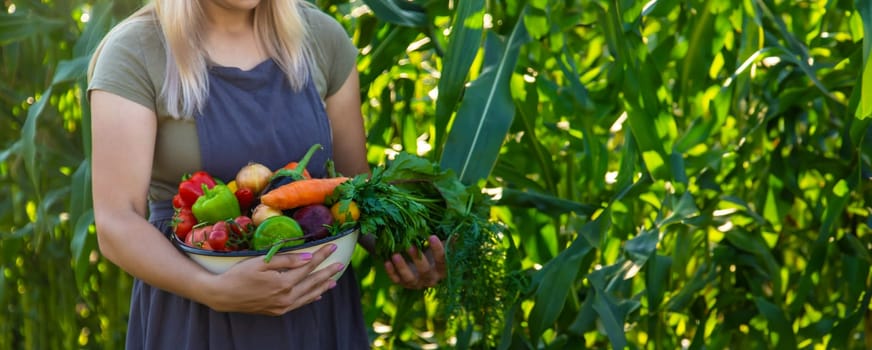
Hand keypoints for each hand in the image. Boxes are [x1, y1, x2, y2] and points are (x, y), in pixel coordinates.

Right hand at [199, 243, 343, 315]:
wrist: (222, 295)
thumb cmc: (239, 275)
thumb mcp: (261, 262)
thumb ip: (286, 260)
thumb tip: (308, 258)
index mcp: (283, 283)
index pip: (308, 266)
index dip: (321, 255)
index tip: (333, 246)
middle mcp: (286, 297)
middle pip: (312, 282)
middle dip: (327, 271)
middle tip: (340, 263)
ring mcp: (282, 306)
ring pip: (308, 295)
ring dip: (322, 287)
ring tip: (333, 280)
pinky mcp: (276, 311)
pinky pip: (299, 304)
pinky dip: (309, 299)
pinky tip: (317, 295)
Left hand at [384, 235, 446, 289]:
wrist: (419, 263)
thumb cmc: (433, 252)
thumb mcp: (441, 246)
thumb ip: (448, 241)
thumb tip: (457, 233)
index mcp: (442, 270)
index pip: (443, 261)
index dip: (438, 250)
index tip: (432, 236)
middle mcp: (431, 279)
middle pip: (425, 271)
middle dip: (418, 259)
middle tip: (410, 246)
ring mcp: (417, 283)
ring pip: (410, 279)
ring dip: (402, 267)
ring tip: (395, 255)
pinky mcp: (404, 283)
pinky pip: (397, 280)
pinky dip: (391, 272)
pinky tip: (387, 262)